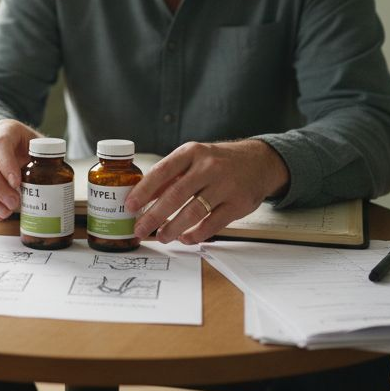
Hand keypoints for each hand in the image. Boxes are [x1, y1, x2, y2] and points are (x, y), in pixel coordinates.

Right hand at [0, 119, 38, 220]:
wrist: (5, 142)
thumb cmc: (25, 145)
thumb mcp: (38, 144)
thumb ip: (45, 157)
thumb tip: (55, 179)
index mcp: (5, 129)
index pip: (0, 143)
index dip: (6, 164)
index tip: (17, 183)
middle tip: (13, 203)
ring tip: (6, 212)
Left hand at [125, 140, 289, 244]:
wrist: (259, 161)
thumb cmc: (218, 161)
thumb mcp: (195, 157)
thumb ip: (171, 175)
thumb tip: (142, 197)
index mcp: (192, 152)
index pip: (162, 171)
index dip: (144, 190)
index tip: (130, 206)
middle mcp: (208, 167)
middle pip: (175, 195)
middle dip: (154, 215)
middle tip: (140, 229)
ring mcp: (225, 185)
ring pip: (193, 212)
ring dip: (173, 228)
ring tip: (161, 237)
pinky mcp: (238, 204)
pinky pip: (212, 224)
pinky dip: (195, 234)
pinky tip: (185, 238)